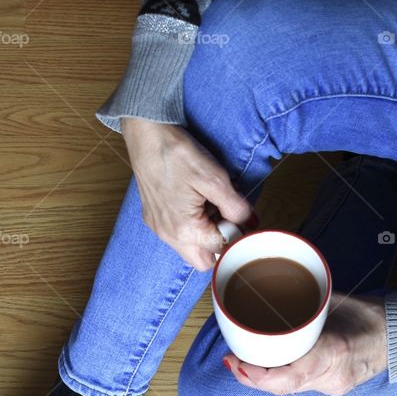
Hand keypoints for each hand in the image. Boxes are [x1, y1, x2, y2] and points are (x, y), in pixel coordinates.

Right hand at [121, 118, 256, 270]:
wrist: (145, 134)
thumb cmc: (177, 154)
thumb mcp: (215, 179)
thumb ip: (236, 208)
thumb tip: (250, 222)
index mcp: (185, 230)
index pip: (222, 249)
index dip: (236, 235)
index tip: (242, 219)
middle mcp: (168, 236)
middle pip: (203, 261)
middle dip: (220, 246)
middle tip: (227, 219)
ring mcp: (158, 228)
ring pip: (190, 249)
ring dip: (205, 236)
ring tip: (210, 207)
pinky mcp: (153, 218)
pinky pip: (177, 235)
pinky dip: (191, 226)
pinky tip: (196, 203)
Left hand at [224, 293, 386, 395]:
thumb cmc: (367, 314)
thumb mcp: (331, 300)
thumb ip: (300, 299)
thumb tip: (264, 287)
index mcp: (334, 351)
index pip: (289, 376)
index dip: (256, 375)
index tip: (236, 361)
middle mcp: (333, 375)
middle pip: (281, 386)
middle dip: (250, 376)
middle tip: (230, 359)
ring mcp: (333, 386)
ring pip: (288, 389)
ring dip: (262, 378)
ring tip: (240, 362)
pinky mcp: (333, 389)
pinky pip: (299, 387)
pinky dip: (280, 378)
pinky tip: (265, 368)